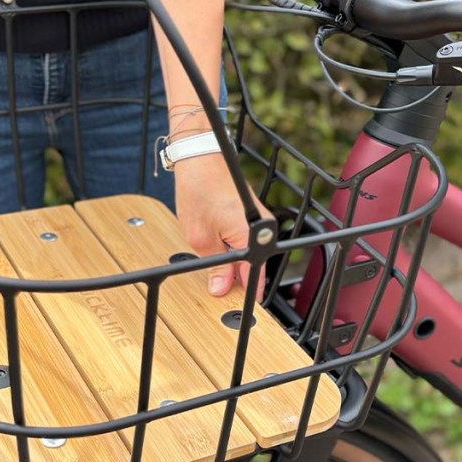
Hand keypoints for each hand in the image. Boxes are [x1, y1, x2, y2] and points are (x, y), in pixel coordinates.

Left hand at [174, 154, 273, 297]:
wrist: (200, 156)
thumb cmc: (200, 189)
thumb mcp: (200, 236)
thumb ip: (215, 265)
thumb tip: (221, 287)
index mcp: (251, 235)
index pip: (255, 276)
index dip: (244, 293)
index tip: (234, 305)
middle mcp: (261, 226)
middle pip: (253, 264)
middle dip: (236, 278)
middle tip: (217, 288)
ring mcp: (256, 218)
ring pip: (248, 251)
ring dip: (233, 262)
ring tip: (213, 265)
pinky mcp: (249, 212)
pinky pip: (245, 238)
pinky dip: (232, 246)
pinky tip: (216, 247)